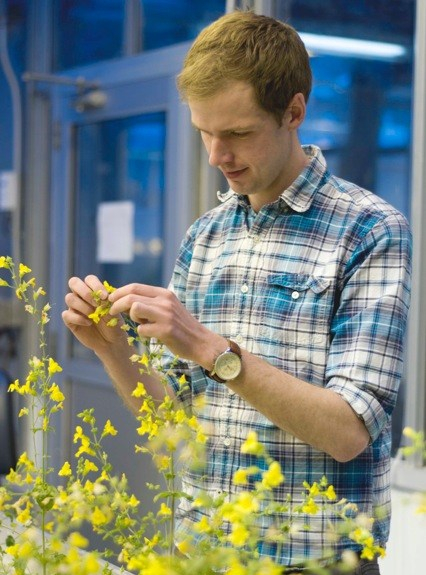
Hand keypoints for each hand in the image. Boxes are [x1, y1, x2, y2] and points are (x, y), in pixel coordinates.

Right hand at [62, 275, 125, 352]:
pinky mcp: (70, 320)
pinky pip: (66, 314)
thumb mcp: (113, 311)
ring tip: (93, 315)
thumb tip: (98, 296)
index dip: (95, 286)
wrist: (112, 341)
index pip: (89, 279)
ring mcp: (75, 308)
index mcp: (93, 291)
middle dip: (85, 292)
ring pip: (69, 298)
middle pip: (74, 282)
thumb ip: (105, 302)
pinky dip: (78, 318)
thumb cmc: (114, 323)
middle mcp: (81, 296)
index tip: (105, 297)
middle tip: (96, 304)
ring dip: (83, 306)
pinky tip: (88, 323)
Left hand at [108, 283, 222, 366]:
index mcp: (164, 294)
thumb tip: (125, 300)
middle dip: (116, 304)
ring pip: (135, 309)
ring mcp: (166, 315)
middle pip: (131, 296)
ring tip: (141, 324)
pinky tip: (153, 335)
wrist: (201, 342)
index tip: (110, 300)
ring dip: (132, 318)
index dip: (119, 292)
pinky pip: (142, 329)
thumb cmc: (181, 327)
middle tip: (111, 311)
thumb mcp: (168, 308)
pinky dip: (143, 333)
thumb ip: (150, 302)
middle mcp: (165, 301)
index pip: (135, 287)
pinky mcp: (166, 330)